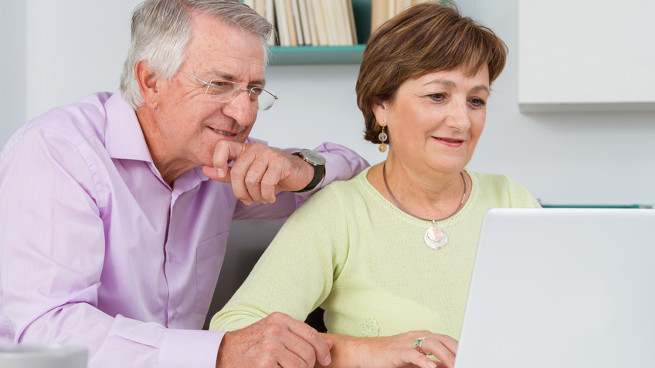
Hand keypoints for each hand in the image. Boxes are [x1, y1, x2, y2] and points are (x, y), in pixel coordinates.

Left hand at [202, 141, 313, 204]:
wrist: (299, 173)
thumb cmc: (272, 173)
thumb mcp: (248, 174)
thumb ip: (227, 173)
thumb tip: (206, 170)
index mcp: (244, 149)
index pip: (223, 146)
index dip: (217, 161)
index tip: (223, 174)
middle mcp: (255, 148)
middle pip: (237, 172)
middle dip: (240, 192)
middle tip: (248, 199)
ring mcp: (268, 154)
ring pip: (251, 180)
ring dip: (256, 196)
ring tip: (262, 198)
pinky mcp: (280, 163)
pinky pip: (266, 183)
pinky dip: (267, 195)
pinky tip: (271, 197)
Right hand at [215, 312, 331, 367]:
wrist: (224, 352)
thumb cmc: (252, 343)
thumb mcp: (275, 332)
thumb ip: (301, 336)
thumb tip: (330, 345)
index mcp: (280, 319)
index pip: (312, 335)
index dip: (322, 350)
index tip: (325, 360)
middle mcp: (276, 330)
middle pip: (309, 352)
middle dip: (309, 364)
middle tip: (300, 367)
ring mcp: (270, 346)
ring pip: (301, 366)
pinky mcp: (265, 363)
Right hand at [327, 331, 456, 367]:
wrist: (366, 352)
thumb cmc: (390, 356)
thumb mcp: (415, 359)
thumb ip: (431, 362)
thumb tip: (446, 366)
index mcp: (423, 337)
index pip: (446, 340)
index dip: (459, 348)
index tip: (470, 357)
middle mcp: (417, 336)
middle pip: (442, 339)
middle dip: (456, 350)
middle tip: (467, 360)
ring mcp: (407, 342)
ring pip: (431, 344)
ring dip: (445, 356)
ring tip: (454, 365)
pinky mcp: (397, 351)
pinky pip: (412, 354)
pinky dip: (423, 361)